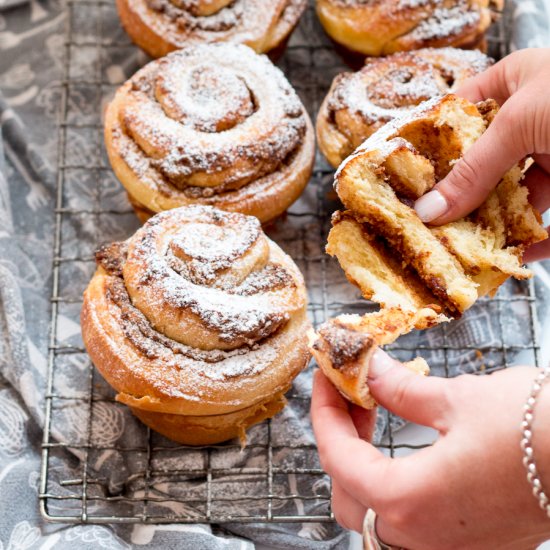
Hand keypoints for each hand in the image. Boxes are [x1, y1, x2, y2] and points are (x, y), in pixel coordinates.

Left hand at [310, 351, 549, 548]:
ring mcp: (447, 548)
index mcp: (410, 502)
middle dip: (340, 438)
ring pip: (373, 513)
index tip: (327, 378)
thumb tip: (369, 370)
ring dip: (362, 462)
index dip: (325, 410)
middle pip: (348, 493)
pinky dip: (391, 480)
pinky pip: (407, 520)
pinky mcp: (469, 542)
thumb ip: (400, 390)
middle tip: (350, 396)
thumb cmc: (539, 431)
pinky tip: (403, 444)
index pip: (337, 457)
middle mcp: (423, 539)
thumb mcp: (457, 399)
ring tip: (373, 413)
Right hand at [413, 48, 549, 260]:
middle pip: (476, 162)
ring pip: (505, 195)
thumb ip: (472, 171)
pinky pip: (541, 220)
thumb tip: (428, 211)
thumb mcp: (521, 122)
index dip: (426, 143)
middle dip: (452, 193)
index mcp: (514, 85)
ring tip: (456, 247)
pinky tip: (509, 258)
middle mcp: (529, 121)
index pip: (455, 113)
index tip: (399, 175)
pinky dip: (527, 242)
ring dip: (485, 223)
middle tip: (422, 220)